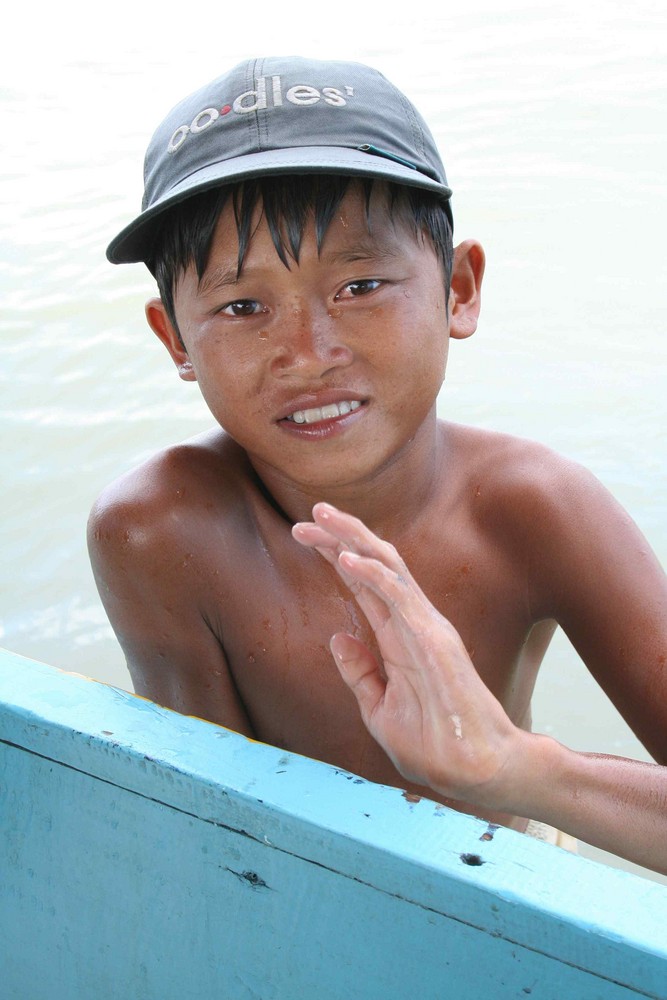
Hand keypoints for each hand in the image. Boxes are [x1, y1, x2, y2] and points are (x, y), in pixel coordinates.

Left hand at [292, 503, 523, 805]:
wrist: (476, 773)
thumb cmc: (435, 746)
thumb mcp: (381, 709)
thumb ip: (360, 673)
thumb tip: (336, 638)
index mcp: (400, 635)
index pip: (364, 583)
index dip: (336, 554)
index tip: (304, 534)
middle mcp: (414, 622)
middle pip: (374, 564)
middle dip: (341, 535)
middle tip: (310, 514)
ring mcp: (426, 627)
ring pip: (388, 568)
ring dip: (352, 540)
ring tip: (322, 517)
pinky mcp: (434, 640)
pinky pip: (400, 598)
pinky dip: (373, 575)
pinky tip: (346, 559)